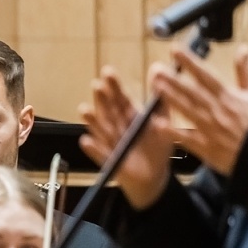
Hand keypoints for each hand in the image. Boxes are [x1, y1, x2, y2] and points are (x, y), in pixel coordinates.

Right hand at [79, 65, 176, 208]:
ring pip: (101, 131)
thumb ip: (160, 99)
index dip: (114, 86)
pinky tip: (86, 141)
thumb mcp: (163, 122)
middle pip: (109, 111)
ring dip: (93, 121)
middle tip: (97, 85)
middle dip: (102, 99)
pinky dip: (94, 149)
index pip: (121, 98)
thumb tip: (158, 69)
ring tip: (84, 110)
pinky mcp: (110, 161)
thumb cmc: (157, 148)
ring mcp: (112, 144)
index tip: (108, 72)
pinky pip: (101, 155)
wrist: (154, 177)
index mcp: (131, 117)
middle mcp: (118, 128)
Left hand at [154, 44, 247, 176]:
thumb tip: (243, 48)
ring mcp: (211, 128)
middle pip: (192, 91)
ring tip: (155, 86)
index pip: (206, 74)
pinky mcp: (206, 146)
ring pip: (188, 109)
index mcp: (228, 96)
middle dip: (174, 79)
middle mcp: (218, 110)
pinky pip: (186, 137)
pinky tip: (157, 123)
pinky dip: (172, 131)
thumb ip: (245, 71)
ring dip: (170, 97)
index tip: (176, 50)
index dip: (190, 61)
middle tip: (156, 68)